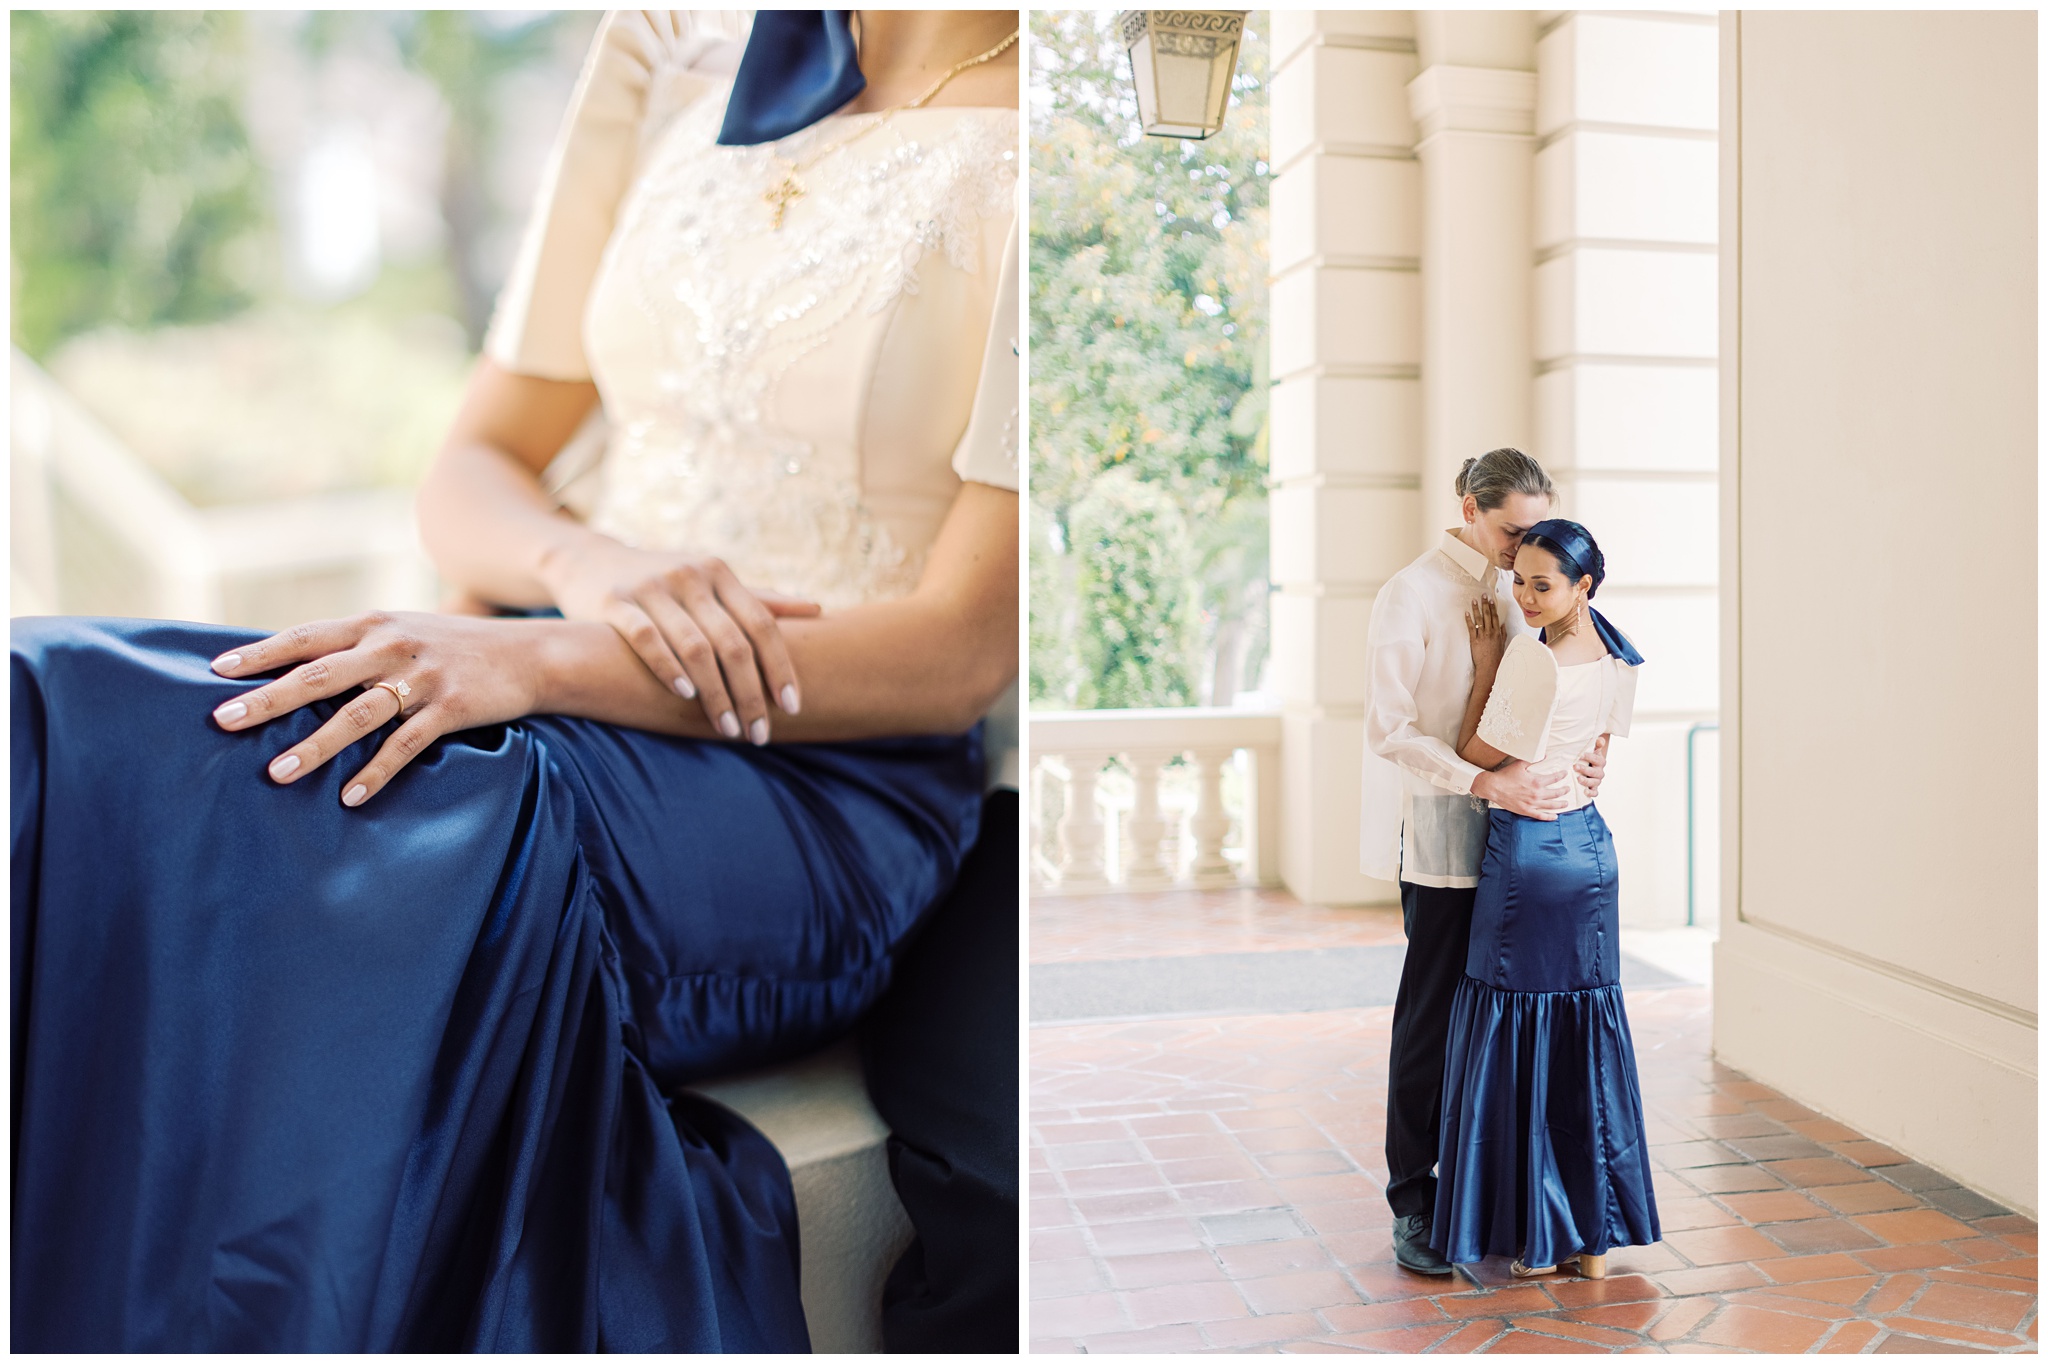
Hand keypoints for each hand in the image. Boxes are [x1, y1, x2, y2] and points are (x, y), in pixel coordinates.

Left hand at [208, 611, 545, 807]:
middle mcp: (391, 646)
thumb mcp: (402, 631)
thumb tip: (295, 669)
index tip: (217, 673)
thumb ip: (355, 646)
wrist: (528, 653)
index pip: (305, 638)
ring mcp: (421, 677)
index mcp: (372, 625)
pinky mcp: (450, 706)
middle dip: (269, 699)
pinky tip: (351, 796)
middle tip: (224, 721)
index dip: (260, 654)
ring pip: (357, 714)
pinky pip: (406, 744)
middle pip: (319, 675)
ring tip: (278, 772)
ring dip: (315, 745)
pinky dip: (377, 771)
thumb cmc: (453, 647)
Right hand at [540, 537, 818, 744]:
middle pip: (733, 643)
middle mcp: (690, 576)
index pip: (762, 624)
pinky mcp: (615, 602)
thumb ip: (760, 599)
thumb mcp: (712, 582)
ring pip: (695, 647)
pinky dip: (668, 669)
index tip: (793, 707)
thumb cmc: (664, 581)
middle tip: (759, 733)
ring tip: (728, 728)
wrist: (587, 559)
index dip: (781, 667)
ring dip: (715, 693)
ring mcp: (652, 587)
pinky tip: (685, 697)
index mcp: (719, 572)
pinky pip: (647, 639)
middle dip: (750, 693)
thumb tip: (817, 609)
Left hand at [1466, 594, 1506, 673]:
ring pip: (1479, 619)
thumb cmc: (1496, 657)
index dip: (1493, 607)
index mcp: (1497, 633)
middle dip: (1485, 604)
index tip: (1491, 600)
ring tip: (1474, 601)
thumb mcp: (1502, 644)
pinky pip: (1471, 628)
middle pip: (1487, 615)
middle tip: (1483, 596)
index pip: (1495, 617)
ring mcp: (1482, 636)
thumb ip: (1503, 634)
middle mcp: (1490, 632)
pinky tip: (1467, 613)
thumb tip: (1502, 625)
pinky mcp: (1474, 640)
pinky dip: (1469, 620)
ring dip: (1476, 609)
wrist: (1489, 666)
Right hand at [1471, 761, 1569, 820]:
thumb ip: (1534, 760)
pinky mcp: (1526, 811)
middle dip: (1564, 790)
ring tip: (1566, 803)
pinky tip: (1555, 816)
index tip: (1565, 774)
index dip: (1561, 775)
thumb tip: (1545, 755)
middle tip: (1567, 789)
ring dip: (1560, 804)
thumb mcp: (1520, 764)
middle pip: (1556, 793)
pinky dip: (1549, 817)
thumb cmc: (1505, 775)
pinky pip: (1541, 816)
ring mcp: (1532, 804)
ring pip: (1551, 805)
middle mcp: (1537, 794)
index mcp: (1537, 781)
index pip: (1554, 778)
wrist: (1493, 787)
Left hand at [1575, 733, 1609, 798]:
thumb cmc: (1589, 758)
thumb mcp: (1592, 751)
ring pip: (1595, 782)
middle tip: (1575, 766)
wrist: (1590, 768)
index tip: (1580, 755)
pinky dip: (1591, 793)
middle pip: (1595, 772)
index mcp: (1600, 761)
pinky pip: (1595, 792)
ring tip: (1578, 779)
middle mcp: (1600, 772)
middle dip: (1585, 769)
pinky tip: (1585, 792)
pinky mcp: (1594, 789)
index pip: (1596, 759)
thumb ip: (1596, 745)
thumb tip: (1600, 740)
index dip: (1589, 757)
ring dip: (1587, 781)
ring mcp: (1597, 781)